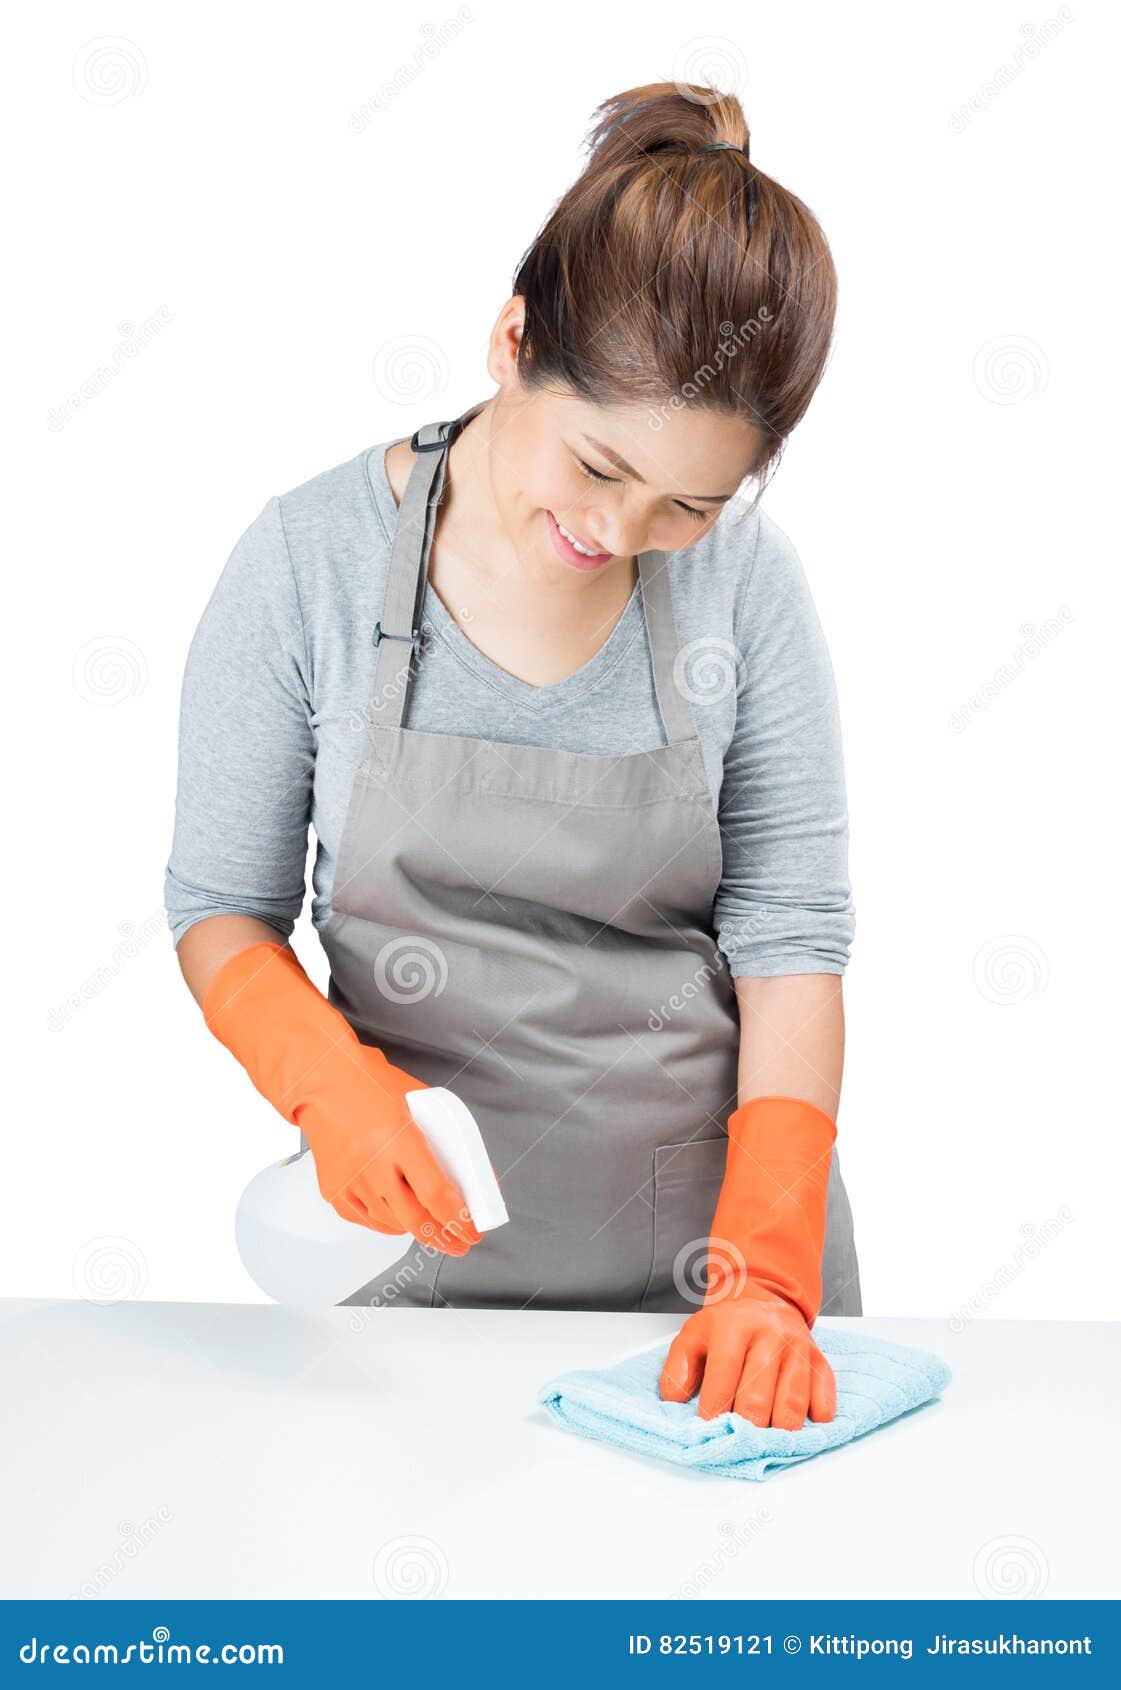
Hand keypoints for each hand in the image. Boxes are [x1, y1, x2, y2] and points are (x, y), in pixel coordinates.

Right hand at [200, 941, 482, 1257]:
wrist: (321, 1082)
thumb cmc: (373, 1086)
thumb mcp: (420, 1103)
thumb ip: (447, 1140)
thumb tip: (476, 1176)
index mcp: (399, 1138)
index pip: (435, 1193)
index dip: (459, 1218)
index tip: (473, 1228)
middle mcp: (373, 1164)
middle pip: (415, 1219)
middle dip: (445, 1238)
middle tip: (461, 1243)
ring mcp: (350, 1180)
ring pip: (392, 1224)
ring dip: (417, 1231)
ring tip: (433, 1227)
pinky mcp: (333, 1190)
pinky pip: (366, 1220)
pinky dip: (387, 1224)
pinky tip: (400, 1220)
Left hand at [659, 1285, 835, 1428]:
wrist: (764, 1301)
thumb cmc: (727, 1327)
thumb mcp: (694, 1334)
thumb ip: (678, 1365)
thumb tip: (674, 1399)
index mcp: (735, 1324)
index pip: (725, 1369)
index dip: (715, 1403)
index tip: (708, 1427)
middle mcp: (771, 1333)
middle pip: (759, 1391)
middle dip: (746, 1423)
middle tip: (737, 1441)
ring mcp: (798, 1346)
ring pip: (792, 1398)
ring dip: (778, 1427)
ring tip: (766, 1440)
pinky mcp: (818, 1359)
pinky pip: (823, 1390)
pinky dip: (816, 1412)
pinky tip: (805, 1422)